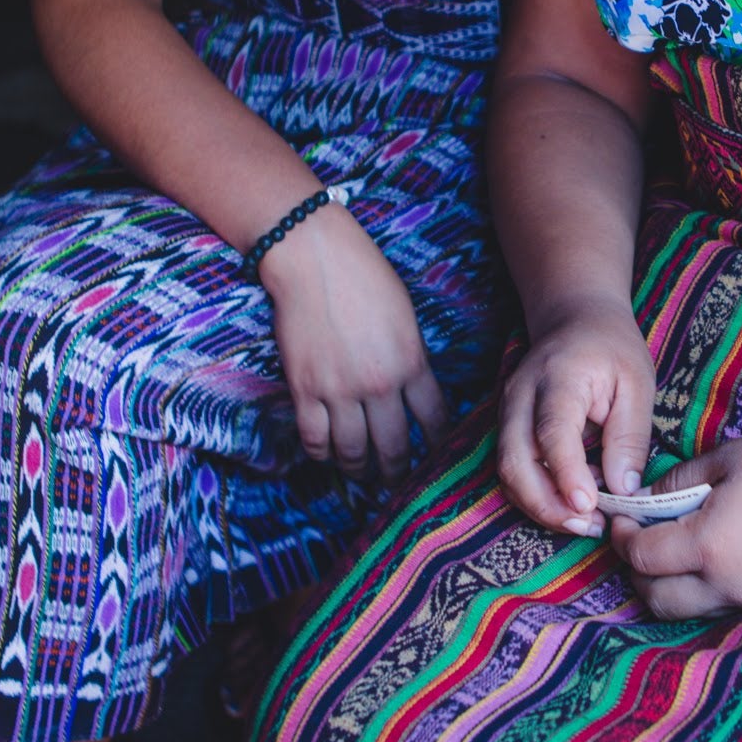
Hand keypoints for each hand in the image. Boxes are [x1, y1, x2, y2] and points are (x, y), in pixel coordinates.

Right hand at [262, 204, 445, 480]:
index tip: (436, 462)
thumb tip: (415, 394)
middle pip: (394, 447)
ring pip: (354, 451)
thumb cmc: (365, 277)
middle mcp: (379, 383)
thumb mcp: (405, 318)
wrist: (314, 258)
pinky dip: (322, 454)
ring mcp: (339, 390)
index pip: (434, 421)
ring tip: (364, 477)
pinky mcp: (304, 389)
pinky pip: (314, 438)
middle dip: (397, 472)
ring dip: (360, 471)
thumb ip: (412, 359)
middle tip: (397, 484)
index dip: (437, 447)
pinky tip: (328, 455)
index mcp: (412, 362)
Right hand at [496, 298, 654, 535]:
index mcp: (557, 376)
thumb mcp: (637, 382)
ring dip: (540, 506)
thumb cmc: (610, 347)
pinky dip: (536, 496)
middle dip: (547, 504)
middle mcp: (520, 396)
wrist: (574, 318)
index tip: (589, 505)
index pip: (552, 431)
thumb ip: (630, 435)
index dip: (566, 473)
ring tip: (585, 523)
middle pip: (514, 460)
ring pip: (507, 472)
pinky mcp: (506, 428)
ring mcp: (506, 412)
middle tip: (589, 526)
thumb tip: (623, 489)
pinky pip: (512, 471)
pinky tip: (571, 504)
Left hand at [610, 433, 741, 617]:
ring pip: (681, 609)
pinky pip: (710, 606)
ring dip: (661, 583)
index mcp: (707, 547)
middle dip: (634, 568)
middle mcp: (722, 584)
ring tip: (667, 543)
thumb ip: (678, 481)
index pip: (641, 555)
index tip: (621, 512)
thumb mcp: (729, 459)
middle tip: (636, 532)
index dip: (621, 535)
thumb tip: (646, 499)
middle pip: (653, 597)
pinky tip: (701, 553)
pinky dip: (692, 589)